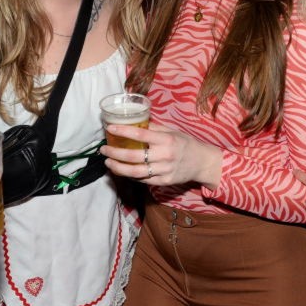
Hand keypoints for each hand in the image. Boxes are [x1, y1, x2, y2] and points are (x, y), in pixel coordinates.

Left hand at [101, 124, 221, 188]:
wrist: (202, 162)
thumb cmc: (185, 143)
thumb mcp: (172, 131)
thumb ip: (154, 128)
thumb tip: (134, 123)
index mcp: (165, 140)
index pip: (140, 135)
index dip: (123, 132)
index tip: (109, 129)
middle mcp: (164, 156)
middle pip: (133, 157)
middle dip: (115, 153)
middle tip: (103, 150)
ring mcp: (164, 171)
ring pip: (136, 172)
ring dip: (118, 168)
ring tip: (108, 163)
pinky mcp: (164, 182)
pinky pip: (143, 180)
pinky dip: (131, 176)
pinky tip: (122, 171)